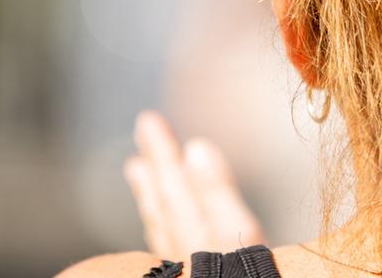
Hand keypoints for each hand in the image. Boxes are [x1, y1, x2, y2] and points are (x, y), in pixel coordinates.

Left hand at [124, 110, 267, 259]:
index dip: (163, 151)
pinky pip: (165, 242)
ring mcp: (183, 264)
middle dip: (156, 162)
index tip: (149, 120)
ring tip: (136, 167)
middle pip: (165, 199)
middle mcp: (182, 246)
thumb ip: (215, 191)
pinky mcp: (188, 273)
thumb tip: (195, 148)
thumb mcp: (238, 230)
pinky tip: (158, 221)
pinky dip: (159, 223)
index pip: (174, 184)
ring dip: (151, 191)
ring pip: (162, 222)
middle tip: (143, 127)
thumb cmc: (245, 275)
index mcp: (196, 229)